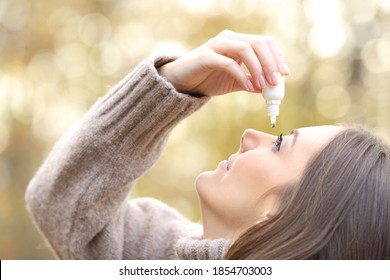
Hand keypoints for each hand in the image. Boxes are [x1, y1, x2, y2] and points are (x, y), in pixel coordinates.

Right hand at [158, 30, 289, 96]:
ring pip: (245, 49)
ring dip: (258, 68)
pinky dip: (242, 75)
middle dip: (271, 62)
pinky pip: (229, 63)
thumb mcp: (233, 82)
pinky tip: (248, 87)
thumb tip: (269, 89)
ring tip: (264, 85)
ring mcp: (216, 45)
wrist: (181, 83)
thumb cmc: (207, 79)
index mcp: (237, 41)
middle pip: (258, 43)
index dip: (277, 56)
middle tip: (276, 81)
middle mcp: (228, 39)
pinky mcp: (206, 56)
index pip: (264, 42)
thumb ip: (250, 82)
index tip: (285, 73)